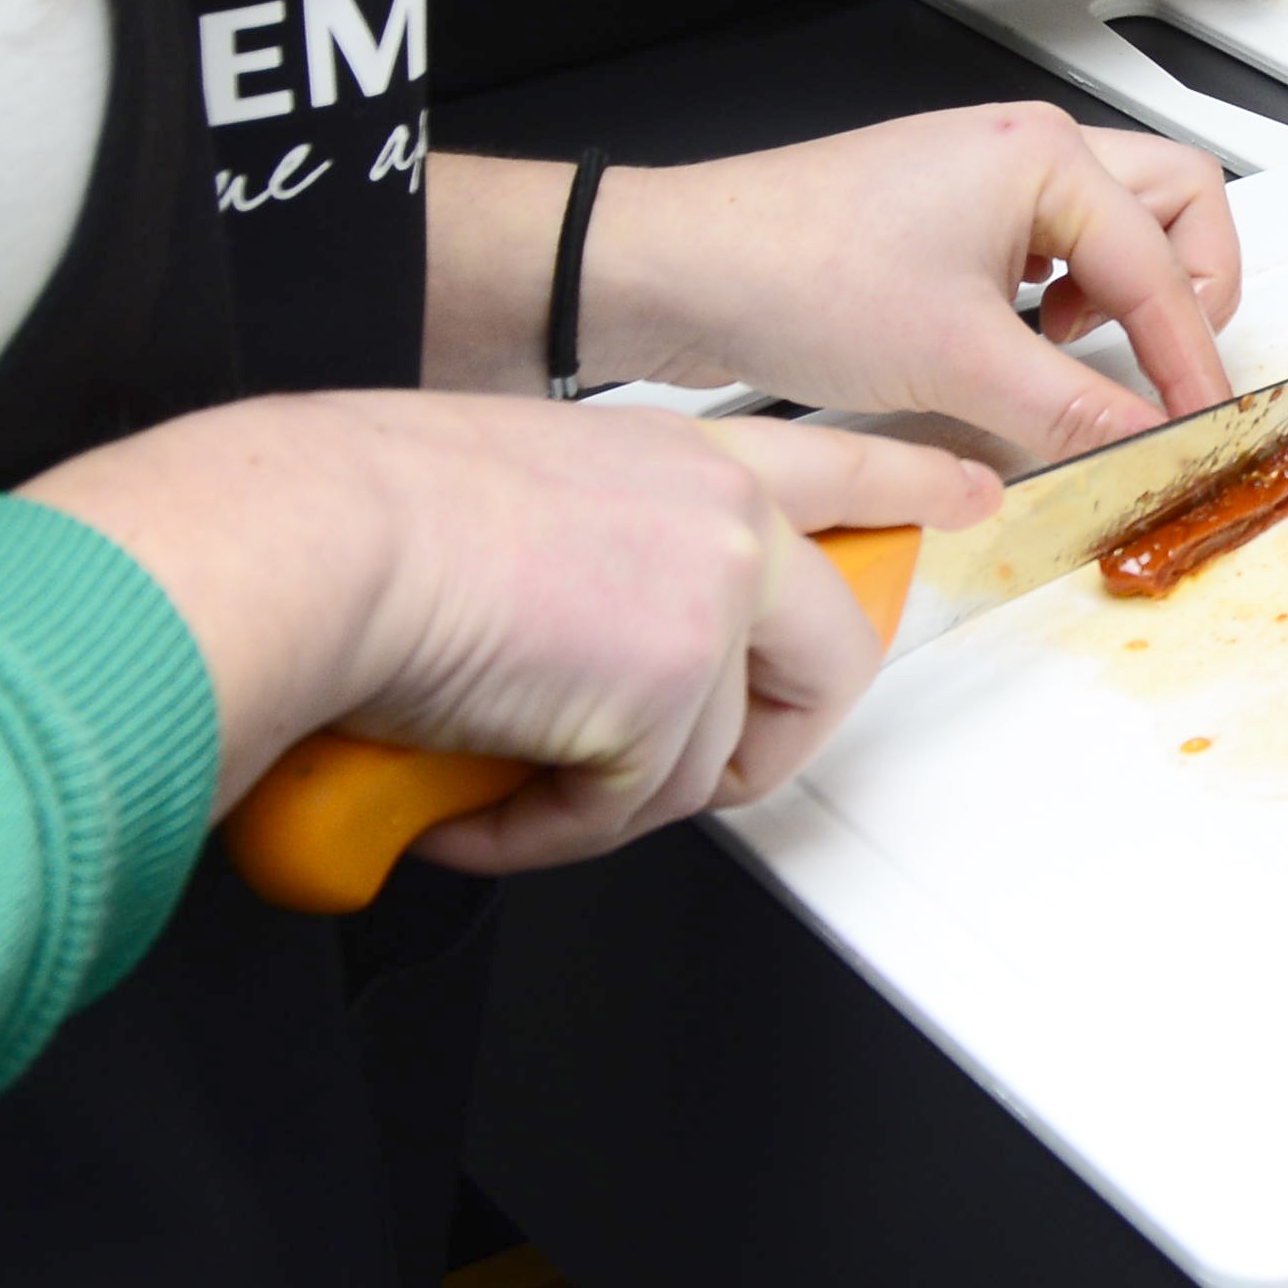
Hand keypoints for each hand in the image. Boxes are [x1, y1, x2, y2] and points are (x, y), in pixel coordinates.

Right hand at [29, 391, 985, 862]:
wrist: (319, 541)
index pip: (836, 457)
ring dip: (597, 799)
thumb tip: (591, 647)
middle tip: (666, 774)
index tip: (967, 495)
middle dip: (759, 746)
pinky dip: (541, 831)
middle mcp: (724, 519)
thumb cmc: (368, 512)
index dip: (910, 482)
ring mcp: (712, 604)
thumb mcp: (521, 493)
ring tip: (498, 777)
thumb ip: (603, 550)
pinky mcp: (671, 694)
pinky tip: (471, 802)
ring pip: (705, 760)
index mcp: (684, 456)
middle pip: (830, 656)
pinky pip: (627, 812)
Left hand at [588, 107, 1247, 463]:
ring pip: (1115, 224)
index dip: (1189, 356)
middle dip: (1187, 290)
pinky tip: (1027, 349)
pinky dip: (1066, 300)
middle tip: (1172, 371)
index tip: (1199, 422)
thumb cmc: (791, 273)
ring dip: (1124, 293)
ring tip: (1085, 360)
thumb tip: (1143, 434)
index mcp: (1045, 156)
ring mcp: (985, 181)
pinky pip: (1051, 250)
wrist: (676, 272)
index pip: (1164, 262)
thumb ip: (1068, 406)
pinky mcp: (948, 219)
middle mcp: (1025, 153)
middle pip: (1173, 205)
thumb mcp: (954, 361)